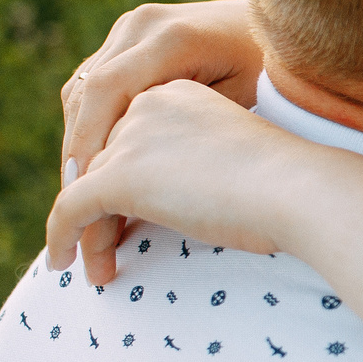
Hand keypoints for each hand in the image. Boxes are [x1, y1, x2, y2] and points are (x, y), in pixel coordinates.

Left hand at [46, 80, 317, 282]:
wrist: (301, 188)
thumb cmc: (290, 182)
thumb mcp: (235, 158)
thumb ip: (198, 162)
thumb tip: (183, 196)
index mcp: (177, 93)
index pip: (129, 136)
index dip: (121, 177)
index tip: (123, 216)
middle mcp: (147, 105)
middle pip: (104, 159)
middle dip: (99, 205)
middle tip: (103, 247)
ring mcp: (131, 138)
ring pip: (86, 186)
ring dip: (86, 230)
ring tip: (96, 268)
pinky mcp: (120, 175)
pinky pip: (70, 208)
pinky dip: (61, 236)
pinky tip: (62, 262)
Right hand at [61, 0, 263, 268]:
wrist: (290, 29)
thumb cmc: (278, 74)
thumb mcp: (245, 100)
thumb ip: (191, 124)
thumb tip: (135, 164)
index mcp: (171, 37)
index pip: (106, 90)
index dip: (88, 140)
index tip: (81, 187)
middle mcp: (143, 25)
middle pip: (85, 90)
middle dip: (77, 148)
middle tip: (72, 200)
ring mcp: (134, 28)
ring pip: (82, 88)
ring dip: (78, 138)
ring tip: (81, 189)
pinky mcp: (132, 39)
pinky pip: (95, 83)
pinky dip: (91, 122)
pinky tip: (98, 163)